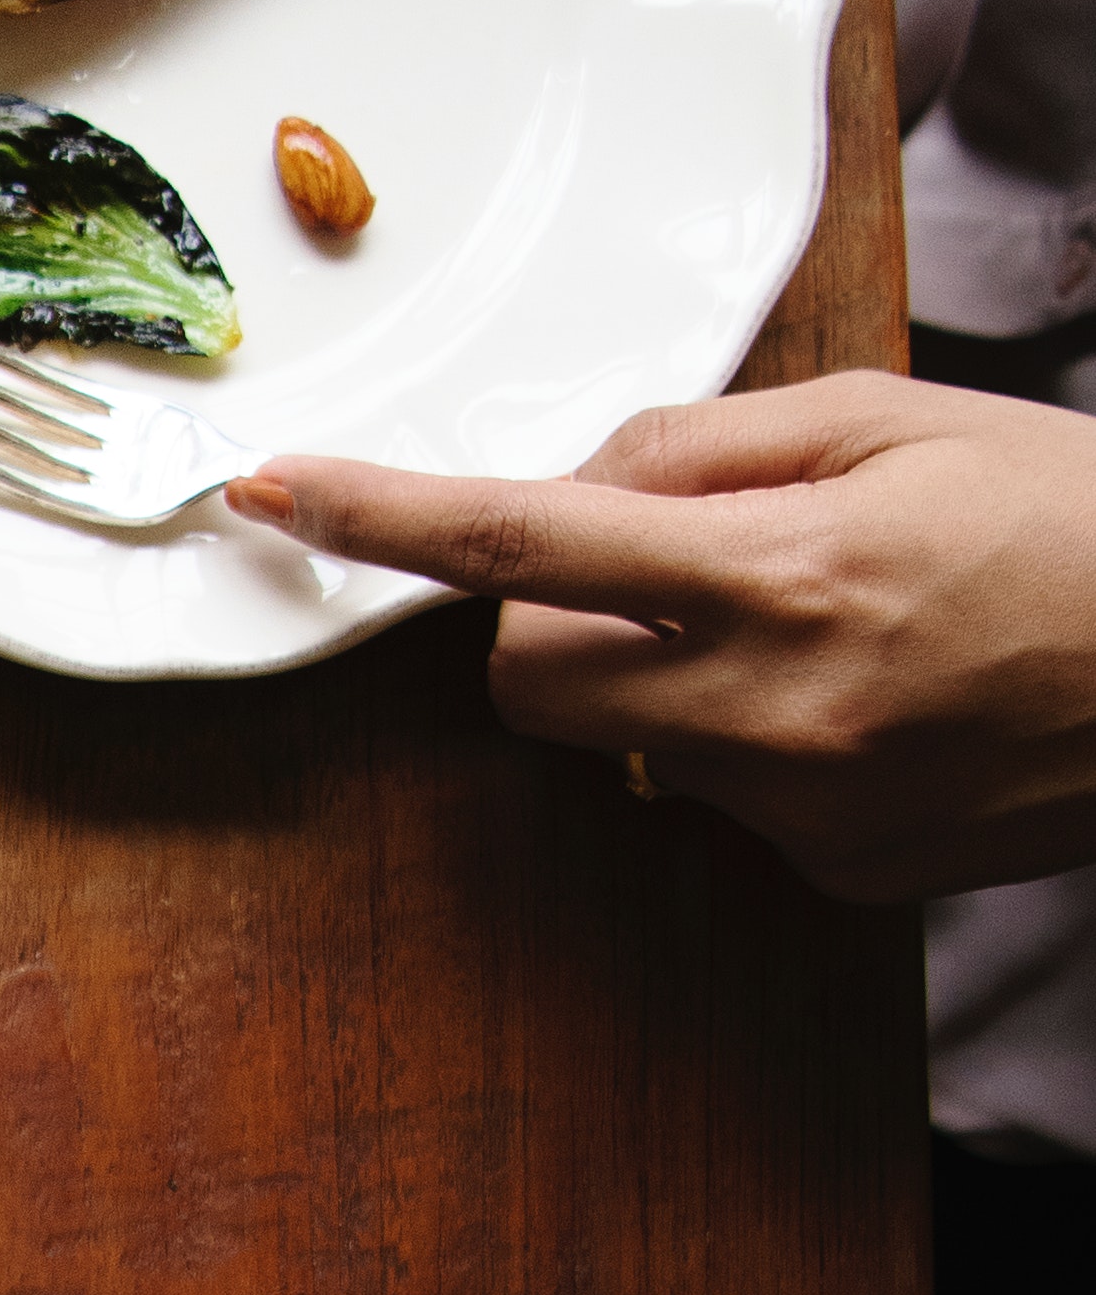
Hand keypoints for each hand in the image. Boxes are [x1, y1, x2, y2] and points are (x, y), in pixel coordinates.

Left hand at [222, 381, 1095, 897]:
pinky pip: (719, 795)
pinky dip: (756, 737)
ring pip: (623, 737)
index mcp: (786, 571)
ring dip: (665, 670)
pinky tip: (881, 700)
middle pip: (527, 673)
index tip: (280, 491)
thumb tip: (575, 486)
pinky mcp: (838, 872)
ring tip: (826, 621)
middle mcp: (775, 707)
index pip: (525, 542)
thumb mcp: (899, 422)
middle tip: (675, 560)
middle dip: (553, 611)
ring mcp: (803, 809)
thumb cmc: (1076, 519)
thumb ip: (709, 448)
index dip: (385, 518)